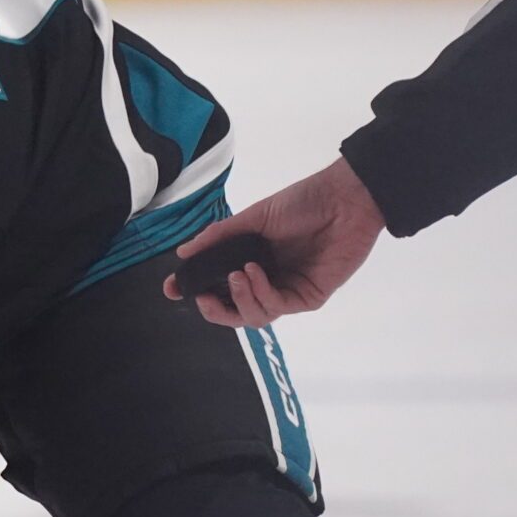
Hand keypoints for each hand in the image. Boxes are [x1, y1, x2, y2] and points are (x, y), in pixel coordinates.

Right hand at [164, 156, 384, 328]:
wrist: (344, 199)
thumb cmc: (302, 203)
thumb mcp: (253, 218)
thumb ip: (218, 237)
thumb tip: (183, 252)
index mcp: (251, 262)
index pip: (219, 287)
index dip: (194, 291)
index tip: (172, 290)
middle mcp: (268, 280)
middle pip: (234, 312)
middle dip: (214, 310)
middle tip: (202, 297)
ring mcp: (288, 290)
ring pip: (255, 317)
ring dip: (239, 300)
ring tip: (236, 276)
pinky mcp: (309, 297)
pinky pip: (277, 307)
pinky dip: (260, 293)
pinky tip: (253, 272)